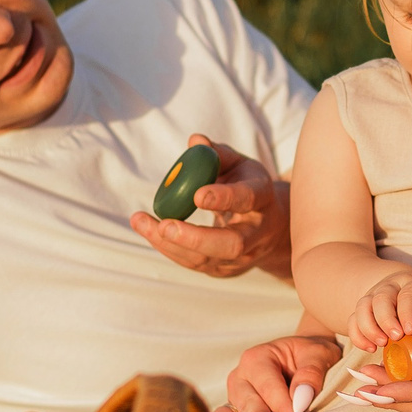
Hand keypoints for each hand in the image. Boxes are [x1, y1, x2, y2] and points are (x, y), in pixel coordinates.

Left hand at [129, 135, 291, 279]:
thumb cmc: (248, 187)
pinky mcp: (224, 270)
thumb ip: (218, 154)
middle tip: (165, 226)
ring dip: (170, 244)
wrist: (271, 226)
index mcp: (262, 198)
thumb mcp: (240, 165)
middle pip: (232, 244)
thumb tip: (195, 141)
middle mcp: (256, 233)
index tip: (196, 194)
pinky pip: (194, 264)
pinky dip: (168, 248)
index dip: (224, 197)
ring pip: (207, 259)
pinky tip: (150, 230)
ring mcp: (242, 257)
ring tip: (140, 221)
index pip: (247, 199)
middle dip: (196, 238)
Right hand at [216, 333, 345, 411]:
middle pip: (249, 402)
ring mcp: (237, 396)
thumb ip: (311, 373)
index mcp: (257, 358)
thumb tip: (300, 400)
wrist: (305, 357)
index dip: (282, 405)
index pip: (268, 386)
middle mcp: (241, 376)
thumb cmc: (311, 354)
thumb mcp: (318, 353)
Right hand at [350, 269, 411, 351]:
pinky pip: (353, 319)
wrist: (407, 286)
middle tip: (394, 340)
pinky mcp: (364, 309)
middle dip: (385, 319)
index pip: (409, 292)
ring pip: (362, 306)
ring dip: (368, 327)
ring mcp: (375, 295)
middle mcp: (393, 285)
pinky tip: (369, 348)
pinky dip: (357, 334)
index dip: (406, 310)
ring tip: (379, 346)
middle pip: (381, 297)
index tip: (409, 331)